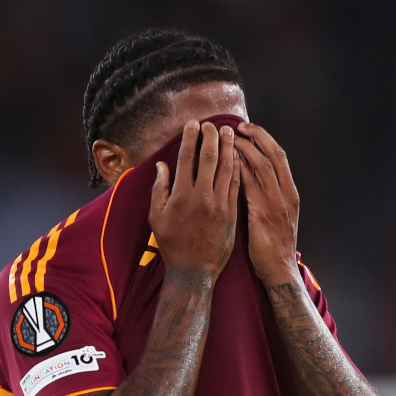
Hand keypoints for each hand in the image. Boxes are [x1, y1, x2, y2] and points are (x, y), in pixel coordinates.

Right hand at [149, 120, 239, 276]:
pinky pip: (236, 184)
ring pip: (226, 168)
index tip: (193, 124)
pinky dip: (237, 168)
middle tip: (212, 124)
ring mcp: (219, 204)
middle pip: (208, 158)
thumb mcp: (157, 218)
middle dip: (210, 137)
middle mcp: (201, 196)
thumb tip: (162, 165)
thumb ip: (159, 190)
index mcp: (181, 195)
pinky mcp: (231, 212)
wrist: (195, 270)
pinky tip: (238, 156)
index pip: (186, 159)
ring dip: (228, 148)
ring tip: (229, 132)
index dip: (190, 138)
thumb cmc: (172, 245)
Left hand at [235, 122, 300, 286]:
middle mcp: (286, 194)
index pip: (279, 156)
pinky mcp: (262, 214)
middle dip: (255, 137)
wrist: (279, 270)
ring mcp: (275, 204)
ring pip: (260, 166)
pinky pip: (249, 185)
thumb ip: (268, 195)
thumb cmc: (274, 246)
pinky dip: (238, 171)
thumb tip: (252, 175)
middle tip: (236, 126)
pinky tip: (225, 163)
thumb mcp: (278, 217)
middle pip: (272, 155)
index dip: (264, 139)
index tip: (249, 128)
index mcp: (291, 193)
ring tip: (227, 139)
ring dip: (243, 150)